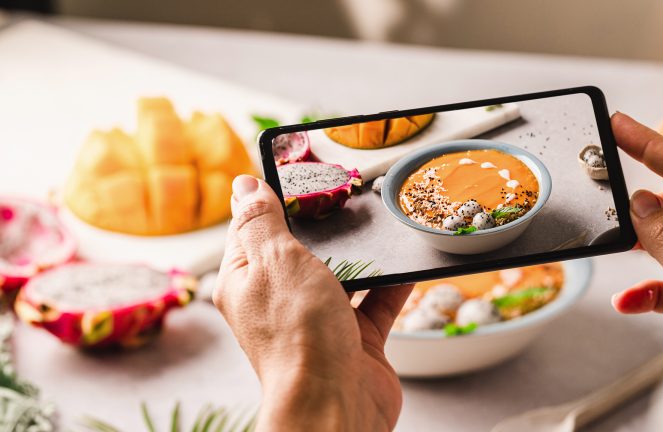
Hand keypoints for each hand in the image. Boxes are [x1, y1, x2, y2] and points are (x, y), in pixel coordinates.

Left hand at [213, 175, 411, 431]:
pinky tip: (406, 262)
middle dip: (324, 227)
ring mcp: (317, 321)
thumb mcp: (275, 259)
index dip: (273, 200)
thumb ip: (262, 221)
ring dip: (362, 256)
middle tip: (347, 196)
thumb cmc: (297, 334)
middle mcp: (279, 300)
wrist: (335, 403)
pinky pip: (375, 302)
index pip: (253, 229)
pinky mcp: (354, 339)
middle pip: (301, 251)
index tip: (300, 175)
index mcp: (246, 279)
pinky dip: (392, 285)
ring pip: (342, 276)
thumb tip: (244, 185)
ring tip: (380, 224)